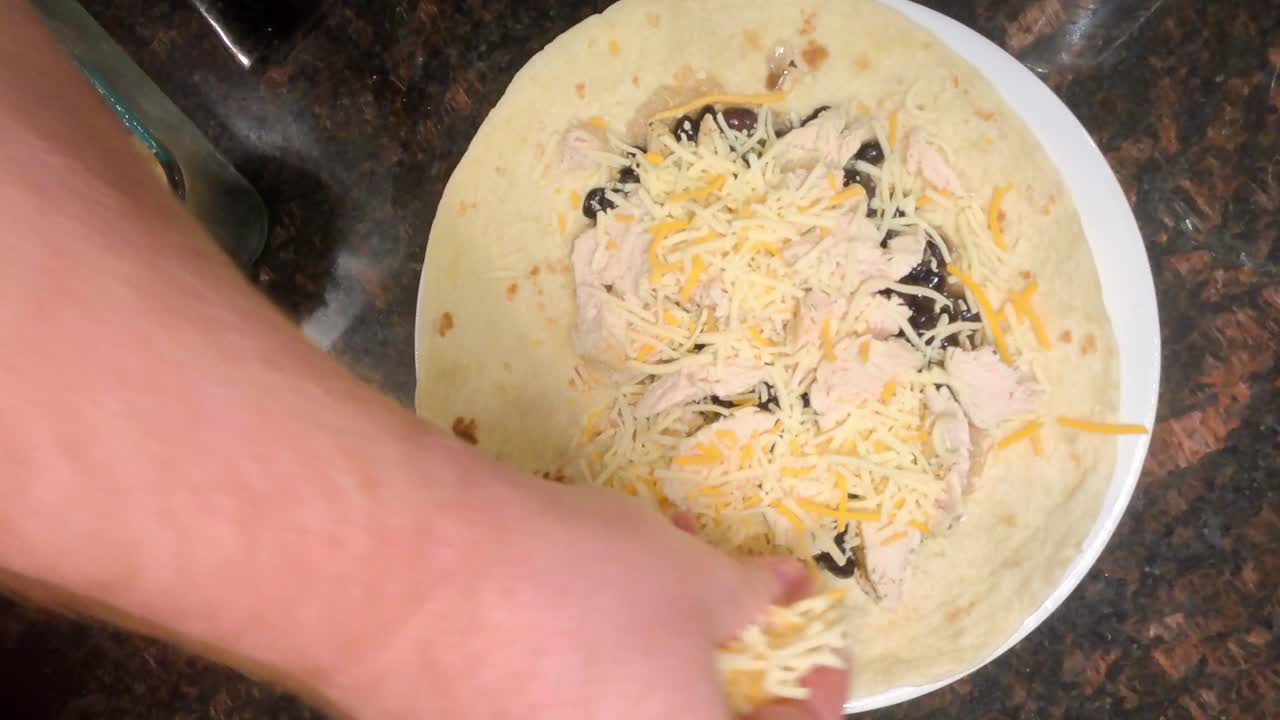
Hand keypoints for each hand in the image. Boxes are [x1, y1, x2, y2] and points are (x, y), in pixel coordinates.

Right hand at [320, 444, 846, 719]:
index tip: (816, 647)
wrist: (403, 576)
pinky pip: (545, 699)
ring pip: (613, 706)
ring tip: (639, 583)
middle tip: (720, 607)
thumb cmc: (574, 582)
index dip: (813, 696)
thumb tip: (789, 591)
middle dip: (714, 665)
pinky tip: (563, 599)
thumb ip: (752, 597)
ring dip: (642, 656)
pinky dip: (577, 659)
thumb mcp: (688, 577)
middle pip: (683, 718)